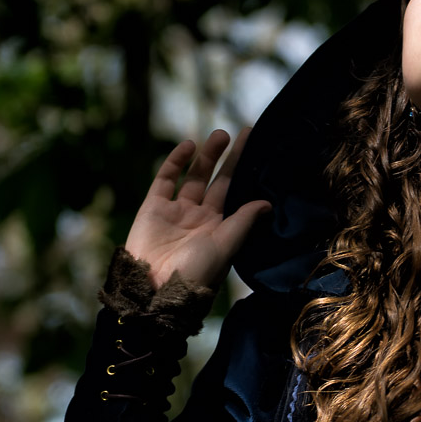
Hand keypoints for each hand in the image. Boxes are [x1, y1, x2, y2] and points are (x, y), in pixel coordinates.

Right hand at [125, 128, 271, 289]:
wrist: (156, 288)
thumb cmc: (196, 272)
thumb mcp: (225, 245)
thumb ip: (243, 222)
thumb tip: (267, 203)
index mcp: (218, 226)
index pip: (233, 191)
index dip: (242, 169)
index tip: (256, 146)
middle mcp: (198, 216)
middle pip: (215, 180)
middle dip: (226, 158)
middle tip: (240, 133)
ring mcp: (175, 210)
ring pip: (193, 176)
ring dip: (206, 155)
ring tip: (220, 135)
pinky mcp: (153, 207)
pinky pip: (165, 179)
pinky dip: (176, 161)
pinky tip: (189, 146)